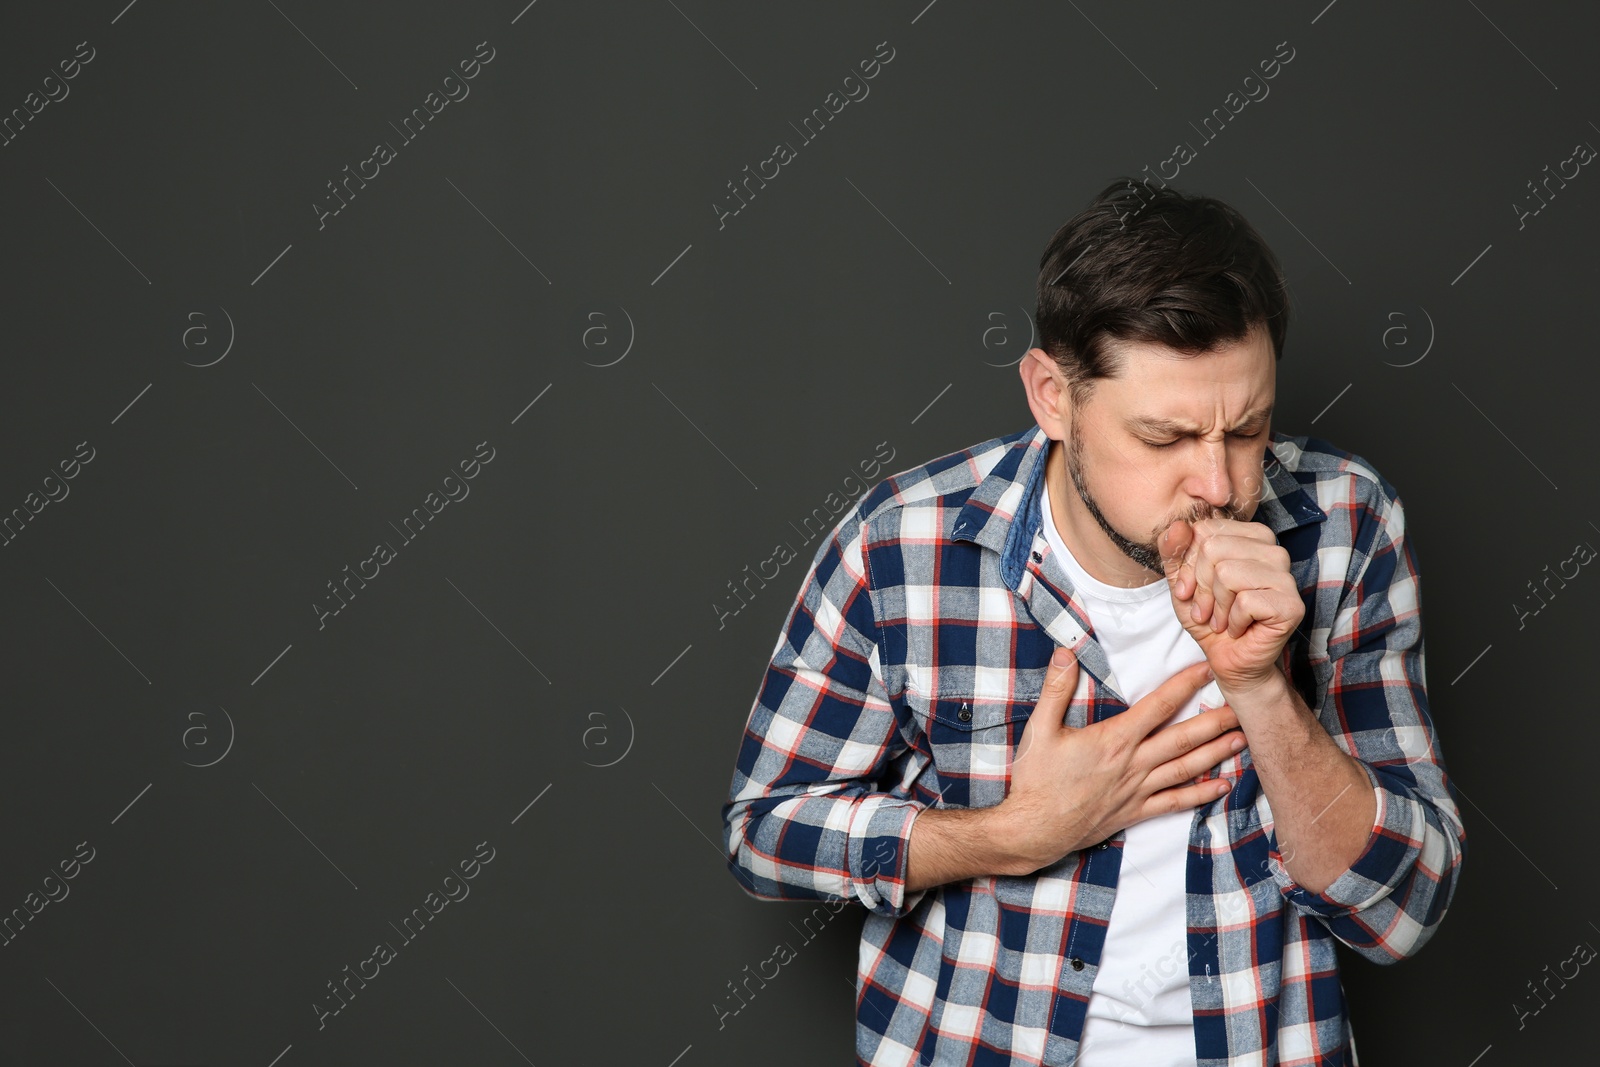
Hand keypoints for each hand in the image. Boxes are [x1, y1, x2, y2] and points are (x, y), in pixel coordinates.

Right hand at [997, 650, 1246, 874]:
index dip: (1185, 684)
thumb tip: (1065, 653)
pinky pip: (1175, 802)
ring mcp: (1137, 790)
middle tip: (1243, 707)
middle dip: (1216, 720)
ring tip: (1242, 739)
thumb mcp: (1040, 729)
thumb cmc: (1036, 779)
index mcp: (1114, 740)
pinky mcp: (1135, 812)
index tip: (1207, 669)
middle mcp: (1133, 764)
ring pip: (1186, 769)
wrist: (1034, 829)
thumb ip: (1056, 689)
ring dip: (1216, 754)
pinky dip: (1200, 795)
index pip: (1158, 705)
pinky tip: (1222, 787)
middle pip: (1183, 738)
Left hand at [1159, 516, 1303, 695]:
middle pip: (1214, 549)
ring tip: (1223, 619)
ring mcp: (1286, 577)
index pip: (1205, 531)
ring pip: (1228, 573)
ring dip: (1217, 606)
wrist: (1230, 660)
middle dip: (1201, 587)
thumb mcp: (1181, 582)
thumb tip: (1176, 526)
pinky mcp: (1292, 604)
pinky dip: (1234, 621)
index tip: (1190, 590)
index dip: (1189, 565)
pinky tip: (1240, 628)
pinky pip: (1245, 601)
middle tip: (1207, 610)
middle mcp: (1273, 551)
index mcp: (1250, 537)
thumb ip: (1174, 552)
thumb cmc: (1209, 618)